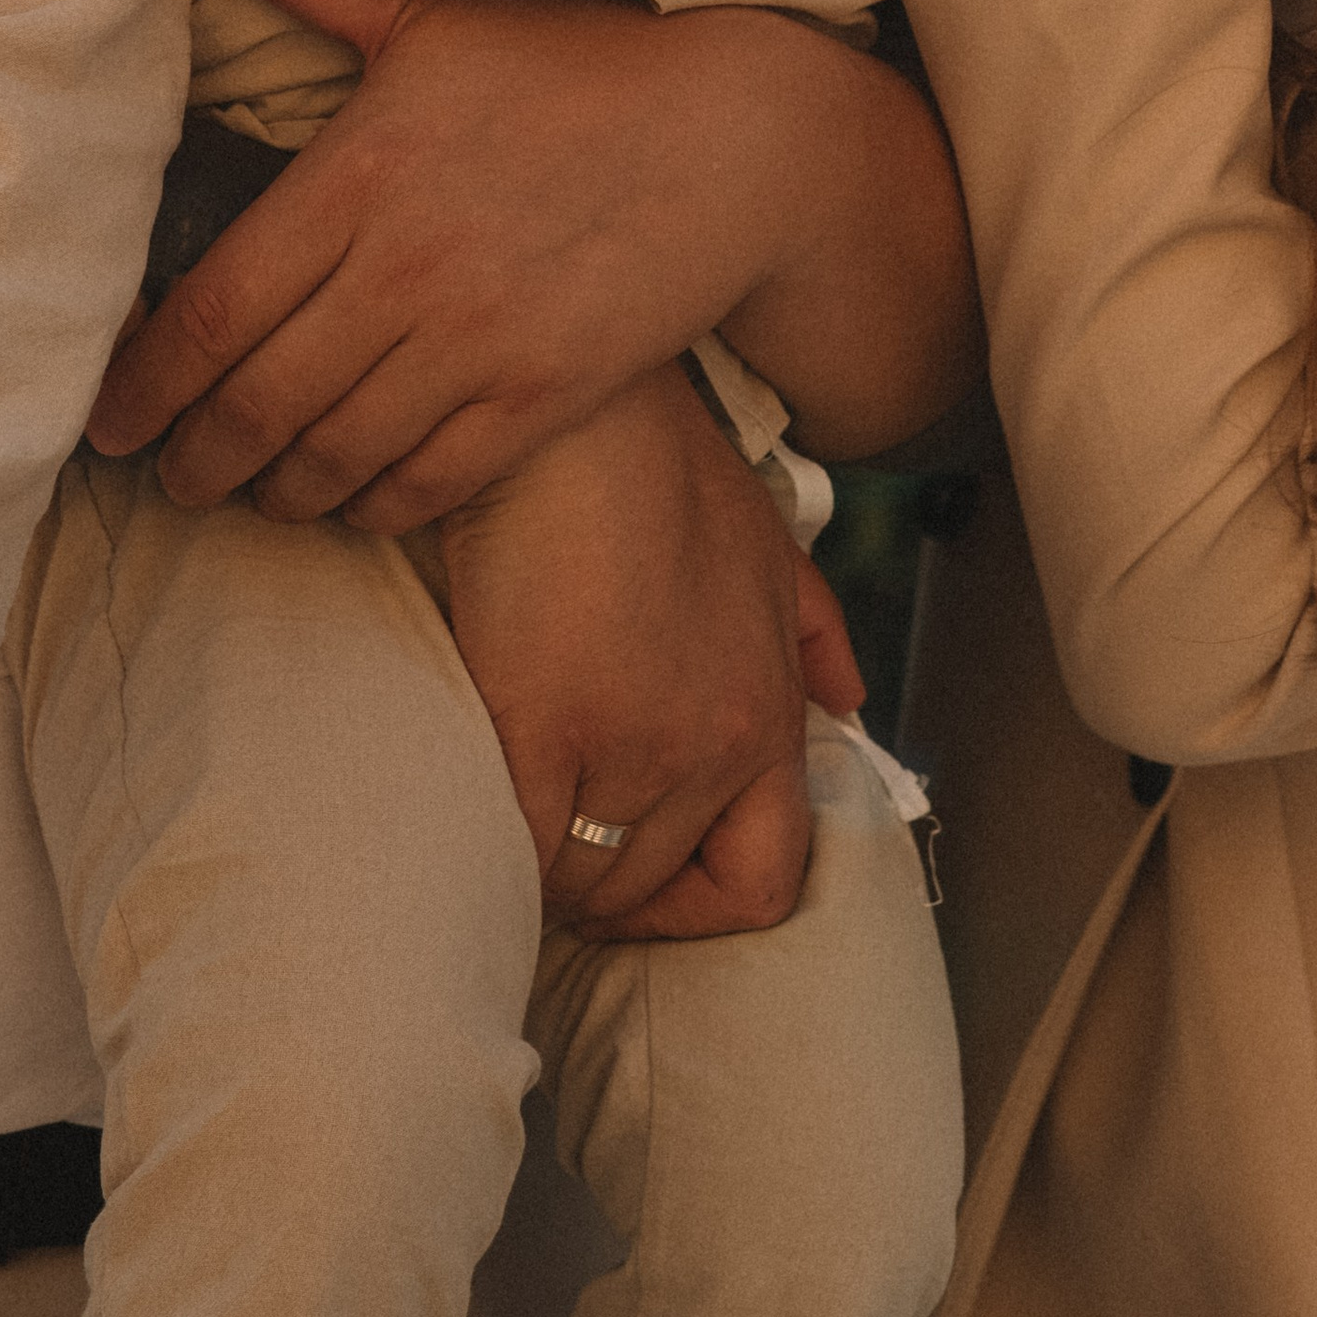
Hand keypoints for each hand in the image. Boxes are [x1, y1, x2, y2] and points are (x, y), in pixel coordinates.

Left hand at [87, 0, 975, 519]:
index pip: (213, 309)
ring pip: (332, 457)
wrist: (734, 131)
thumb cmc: (576, 62)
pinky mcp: (543, 396)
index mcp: (359, 174)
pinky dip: (370, 508)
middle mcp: (404, 270)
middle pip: (255, 402)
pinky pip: (425, 484)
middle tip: (166, 477)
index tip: (108, 417)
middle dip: (195, 459)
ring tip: (246, 495)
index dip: (145, 381)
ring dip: (274, 494)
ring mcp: (476, 342)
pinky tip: (346, 502)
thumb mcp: (435, 13)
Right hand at [435, 365, 862, 944]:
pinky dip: (492, 841)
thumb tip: (846, 704)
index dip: (697, 903)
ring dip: (537, 860)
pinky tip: (470, 799)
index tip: (643, 873)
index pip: (764, 881)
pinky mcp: (543, 724)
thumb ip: (814, 631)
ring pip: (577, 877)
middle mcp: (716, 744)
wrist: (578, 413)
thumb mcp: (769, 540)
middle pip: (647, 886)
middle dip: (594, 880)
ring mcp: (634, 741)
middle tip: (543, 834)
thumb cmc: (659, 461)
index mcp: (768, 711)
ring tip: (500, 810)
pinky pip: (517, 843)